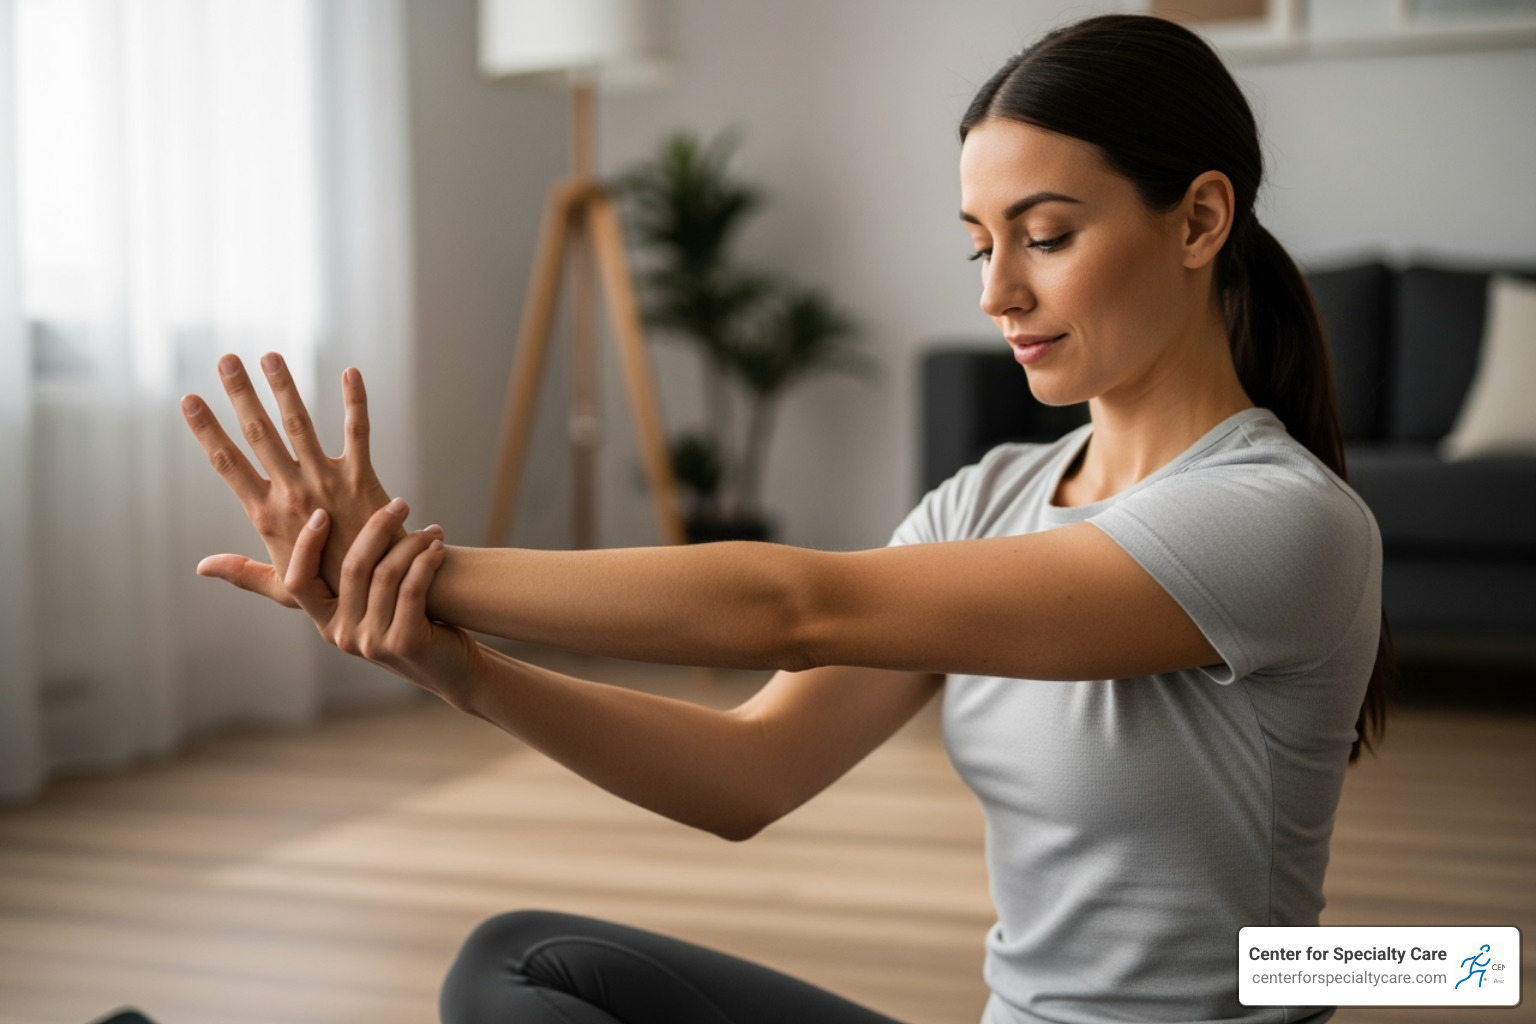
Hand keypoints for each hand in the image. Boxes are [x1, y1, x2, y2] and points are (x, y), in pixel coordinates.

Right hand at [182, 352, 398, 598]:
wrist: (380, 592)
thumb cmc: (329, 590)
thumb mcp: (281, 586)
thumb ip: (241, 572)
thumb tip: (201, 567)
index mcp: (267, 515)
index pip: (227, 465)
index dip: (207, 431)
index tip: (189, 399)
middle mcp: (292, 493)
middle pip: (259, 434)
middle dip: (240, 394)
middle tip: (226, 359)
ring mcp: (327, 483)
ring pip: (300, 425)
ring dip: (284, 388)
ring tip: (270, 356)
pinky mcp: (361, 478)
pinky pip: (357, 432)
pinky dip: (354, 401)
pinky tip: (350, 371)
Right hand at [286, 500, 483, 706]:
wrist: (452, 667)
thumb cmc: (412, 622)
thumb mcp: (372, 603)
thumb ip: (352, 575)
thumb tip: (316, 519)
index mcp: (326, 620)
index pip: (297, 581)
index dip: (305, 546)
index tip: (322, 512)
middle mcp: (342, 634)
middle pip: (351, 567)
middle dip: (377, 527)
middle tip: (400, 504)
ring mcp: (371, 642)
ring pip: (386, 574)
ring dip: (412, 544)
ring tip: (432, 532)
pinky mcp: (403, 642)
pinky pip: (411, 589)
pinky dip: (426, 562)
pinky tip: (439, 549)